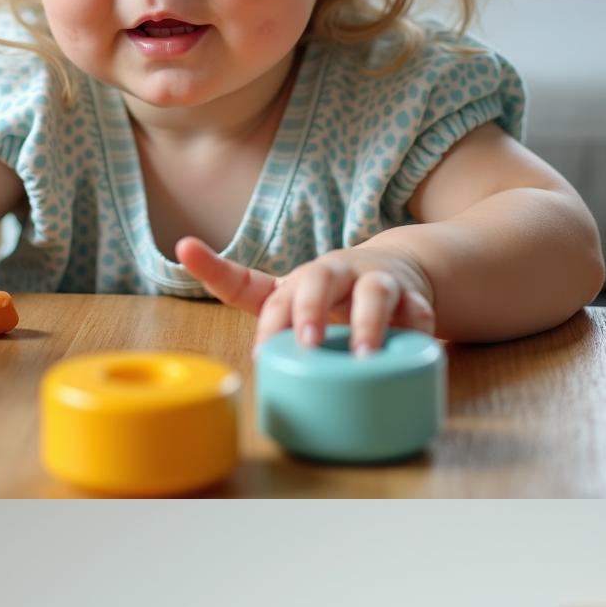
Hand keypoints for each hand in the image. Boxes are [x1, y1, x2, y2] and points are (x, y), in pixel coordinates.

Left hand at [175, 237, 436, 355]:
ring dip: (368, 322)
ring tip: (363, 354)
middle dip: (309, 309)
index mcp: (296, 283)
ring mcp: (376, 284)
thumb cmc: (332, 298)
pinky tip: (416, 347)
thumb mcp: (294, 304)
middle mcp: (334, 275)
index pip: (251, 283)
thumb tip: (245, 357)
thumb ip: (266, 322)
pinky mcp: (414, 299)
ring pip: (375, 293)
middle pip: (318, 279)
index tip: (186, 249)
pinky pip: (420, 312)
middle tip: (304, 343)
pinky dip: (419, 330)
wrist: (398, 270)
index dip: (216, 269)